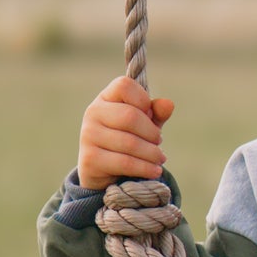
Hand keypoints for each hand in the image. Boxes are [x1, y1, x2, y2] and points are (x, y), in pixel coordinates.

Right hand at [77, 75, 174, 189]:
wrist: (104, 170)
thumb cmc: (128, 139)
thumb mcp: (145, 125)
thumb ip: (156, 113)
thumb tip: (168, 104)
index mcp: (105, 98)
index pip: (125, 86)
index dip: (143, 99)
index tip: (150, 115)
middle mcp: (93, 113)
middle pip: (130, 116)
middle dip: (152, 132)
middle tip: (158, 142)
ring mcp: (88, 135)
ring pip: (130, 143)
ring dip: (152, 154)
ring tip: (159, 158)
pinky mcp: (89, 159)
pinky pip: (125, 162)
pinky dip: (145, 168)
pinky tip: (155, 170)